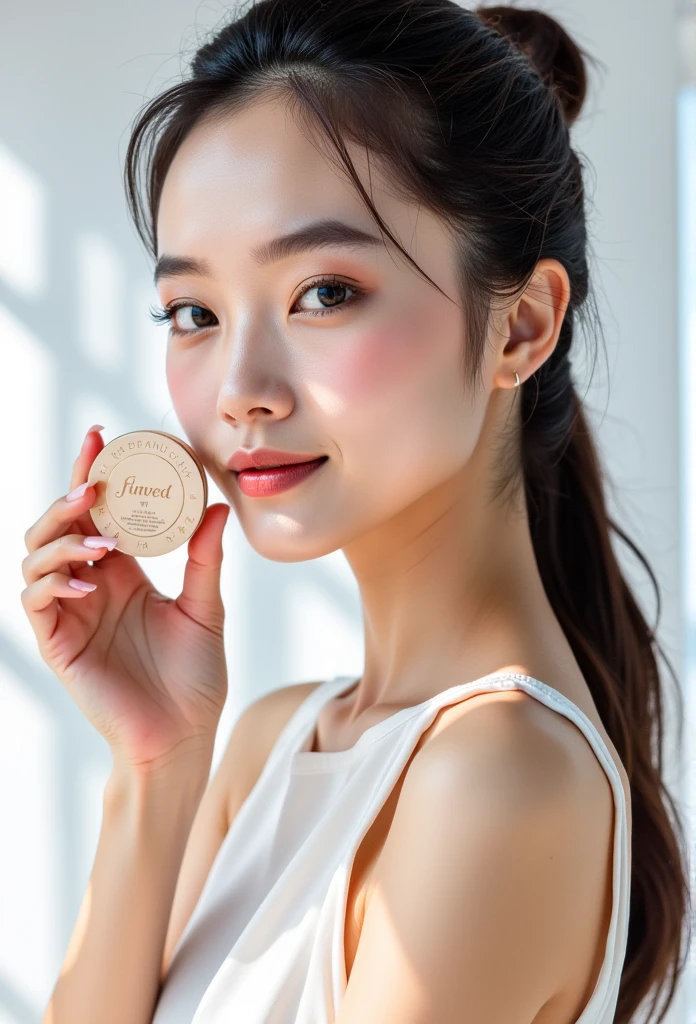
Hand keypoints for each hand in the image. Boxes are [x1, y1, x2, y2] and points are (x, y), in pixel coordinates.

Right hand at [21, 425, 231, 772]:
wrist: (181, 737)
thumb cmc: (194, 679)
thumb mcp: (206, 610)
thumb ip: (206, 561)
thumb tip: (219, 506)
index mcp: (123, 572)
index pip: (97, 512)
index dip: (93, 473)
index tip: (103, 437)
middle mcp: (91, 585)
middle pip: (59, 524)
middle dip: (69, 495)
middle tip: (95, 480)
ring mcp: (70, 612)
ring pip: (37, 555)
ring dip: (63, 537)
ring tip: (101, 540)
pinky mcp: (57, 642)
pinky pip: (36, 599)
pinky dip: (53, 580)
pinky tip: (86, 578)